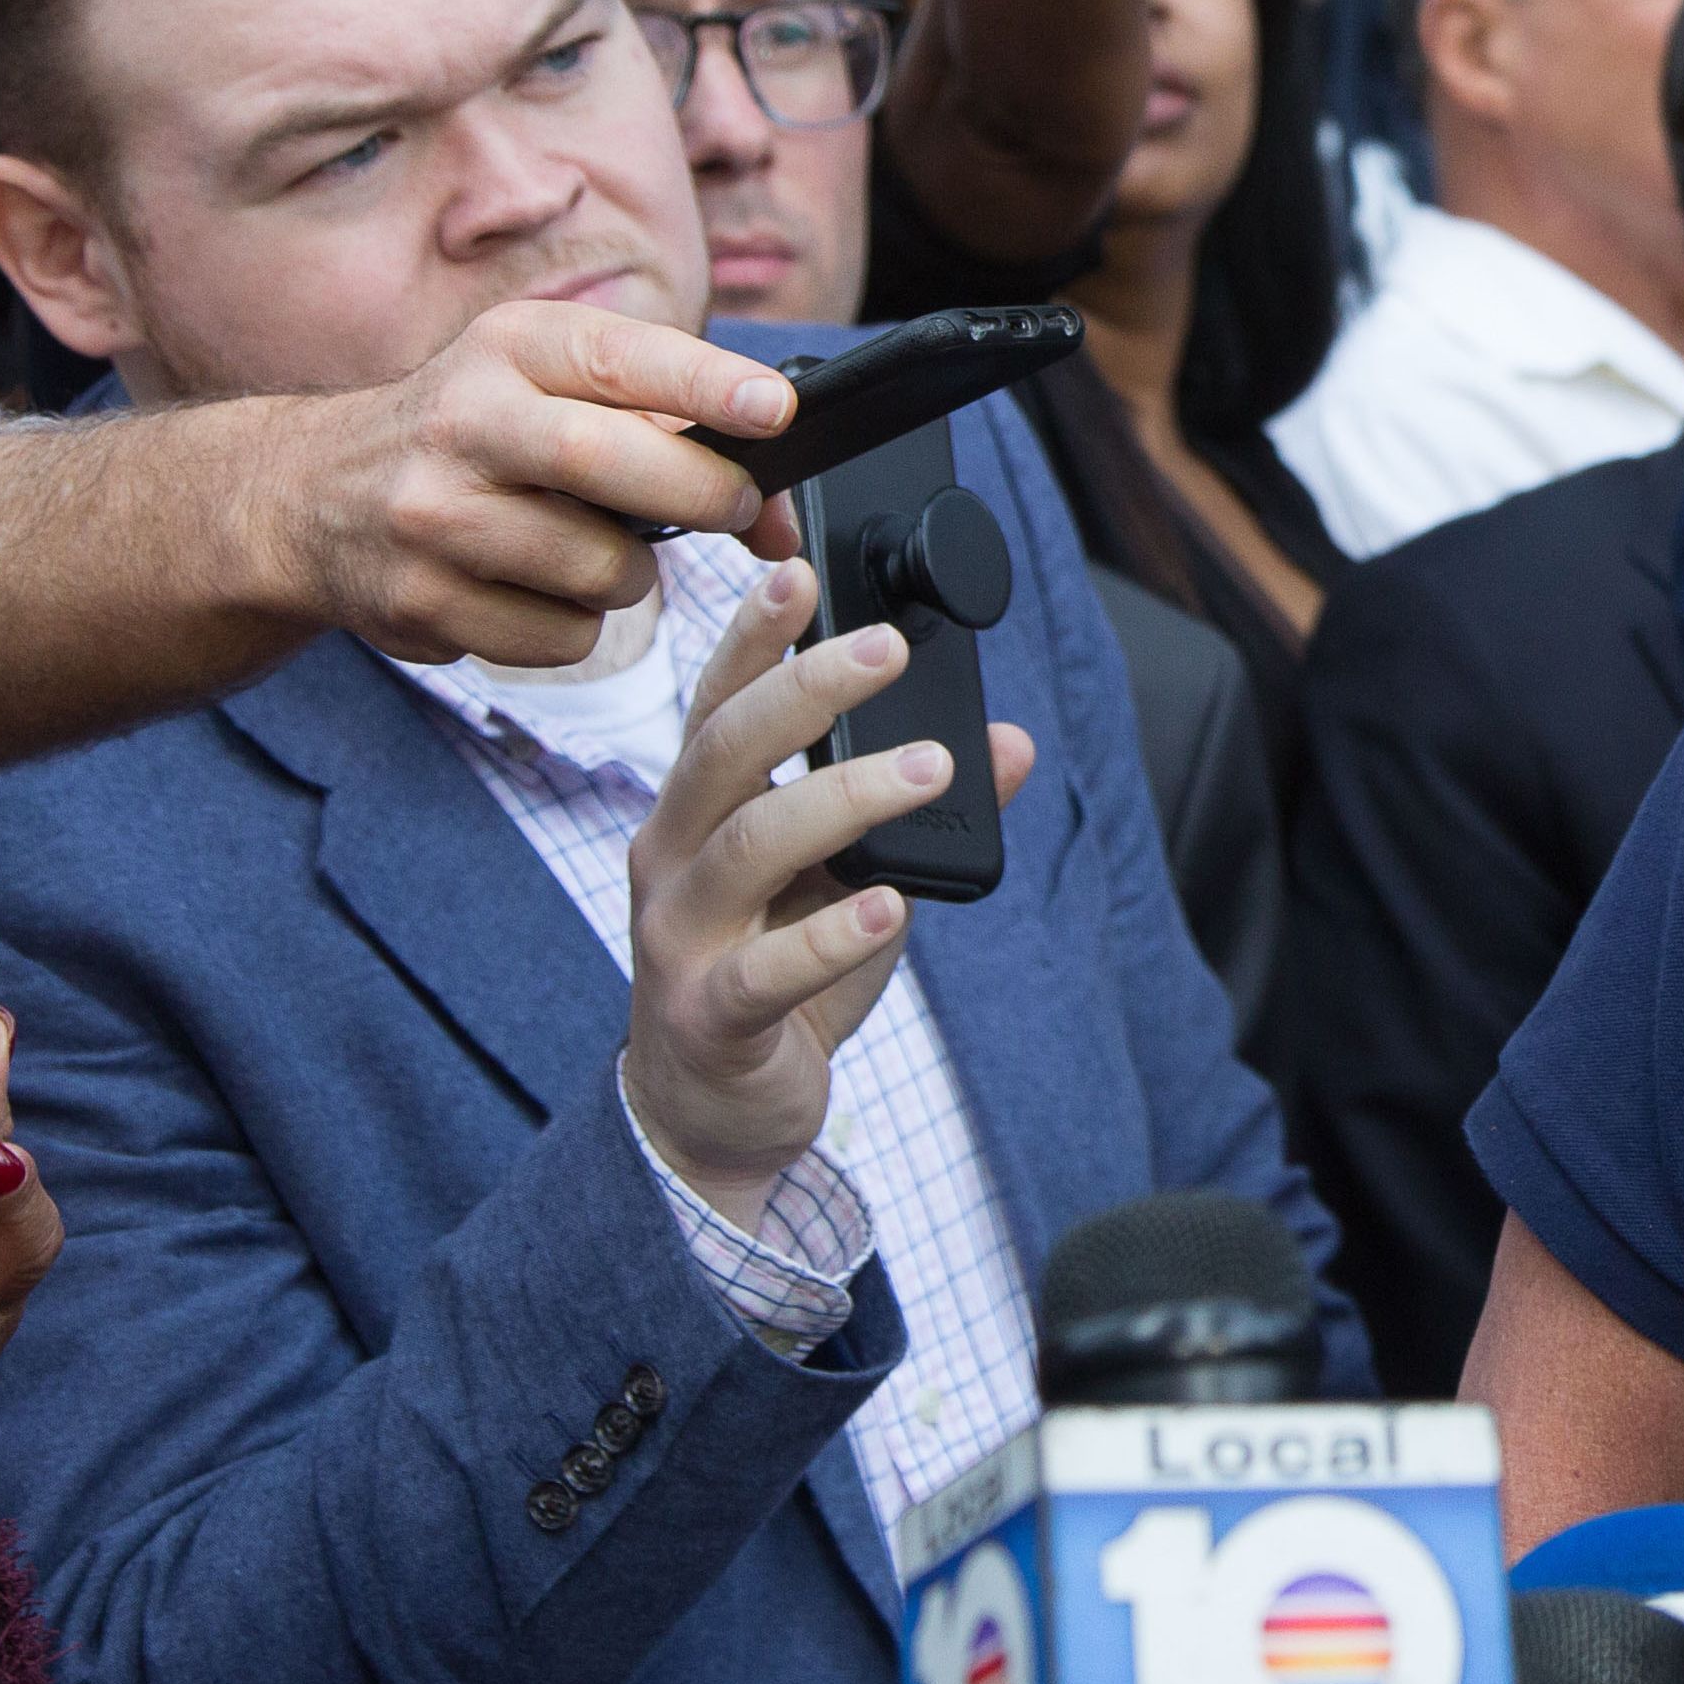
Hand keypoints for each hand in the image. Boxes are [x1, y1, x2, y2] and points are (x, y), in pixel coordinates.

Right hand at [234, 300, 801, 669]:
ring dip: (629, 573)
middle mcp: (461, 424)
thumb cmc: (472, 433)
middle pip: (607, 463)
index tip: (773, 408)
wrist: (309, 495)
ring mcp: (432, 518)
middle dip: (702, 492)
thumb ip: (664, 427)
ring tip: (590, 546)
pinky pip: (561, 639)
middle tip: (741, 506)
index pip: (618, 358)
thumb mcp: (545, 386)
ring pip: (599, 569)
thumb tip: (776, 519)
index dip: (706, 384)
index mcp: (508, 348)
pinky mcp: (420, 603)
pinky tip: (532, 589)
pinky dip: (575, 625)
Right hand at [619, 564, 1034, 1219]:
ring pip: (750, 846)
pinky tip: (891, 906)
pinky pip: (765, 970)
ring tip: (930, 767)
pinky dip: (833, 935)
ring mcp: (680, 939)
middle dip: (807, 690)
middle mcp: (672, 860)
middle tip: (888, 647)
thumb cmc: (774, 975)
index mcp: (697, 812)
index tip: (797, 570)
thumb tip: (1012, 744)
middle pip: (724, 751)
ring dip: (844, 797)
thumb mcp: (853, 881)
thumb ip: (920, 813)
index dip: (751, 635)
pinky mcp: (709, 1017)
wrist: (713, 1114)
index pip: (718, 703)